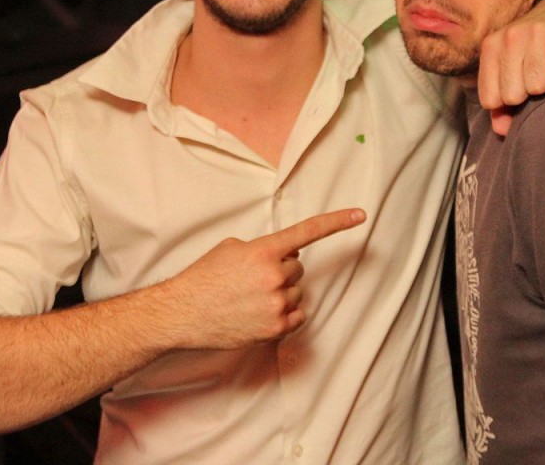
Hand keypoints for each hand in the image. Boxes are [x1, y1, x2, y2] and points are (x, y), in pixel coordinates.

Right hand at [163, 208, 365, 349]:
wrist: (183, 313)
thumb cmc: (204, 278)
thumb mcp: (231, 249)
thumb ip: (262, 248)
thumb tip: (285, 254)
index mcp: (263, 252)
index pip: (307, 233)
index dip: (337, 222)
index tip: (361, 215)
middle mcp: (274, 277)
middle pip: (297, 269)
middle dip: (280, 270)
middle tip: (252, 279)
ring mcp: (276, 304)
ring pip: (296, 293)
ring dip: (280, 293)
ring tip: (250, 298)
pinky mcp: (274, 329)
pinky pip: (296, 316)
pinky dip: (284, 314)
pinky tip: (259, 313)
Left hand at [478, 0, 544, 134]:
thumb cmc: (538, 43)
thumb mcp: (513, 65)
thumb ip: (501, 100)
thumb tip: (501, 130)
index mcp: (492, 46)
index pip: (490, 99)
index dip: (507, 106)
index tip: (521, 91)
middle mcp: (510, 37)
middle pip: (514, 96)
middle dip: (530, 95)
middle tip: (540, 74)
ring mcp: (536, 34)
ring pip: (539, 87)